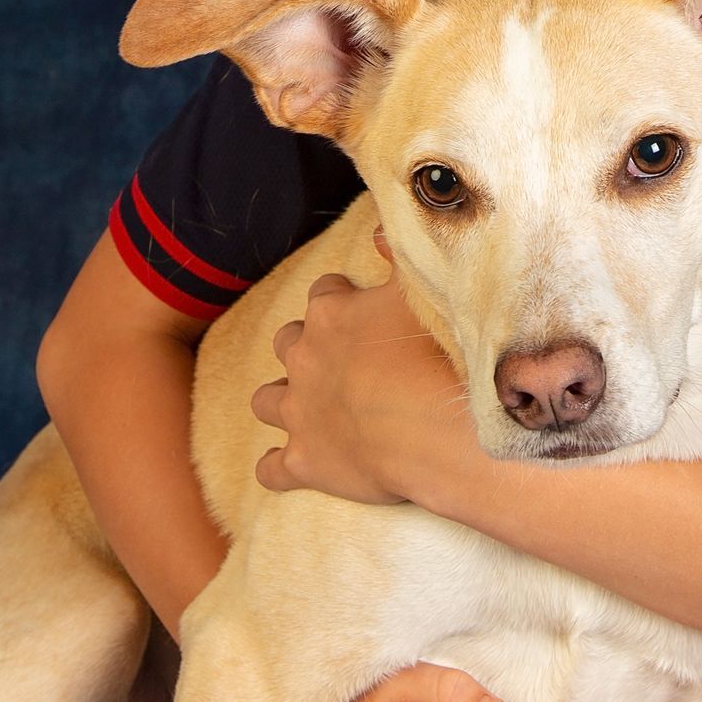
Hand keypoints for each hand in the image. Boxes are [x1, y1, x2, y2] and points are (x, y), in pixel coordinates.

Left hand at [252, 246, 478, 505]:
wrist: (435, 429)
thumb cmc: (435, 356)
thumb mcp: (422, 289)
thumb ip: (398, 256)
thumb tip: (379, 232)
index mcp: (331, 316)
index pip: (323, 295)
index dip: (340, 300)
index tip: (357, 307)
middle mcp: (304, 360)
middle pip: (286, 344)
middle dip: (302, 349)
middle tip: (333, 359)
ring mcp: (299, 413)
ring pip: (266, 401)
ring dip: (279, 402)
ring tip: (300, 409)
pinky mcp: (303, 461)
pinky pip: (271, 468)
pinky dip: (276, 468)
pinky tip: (284, 469)